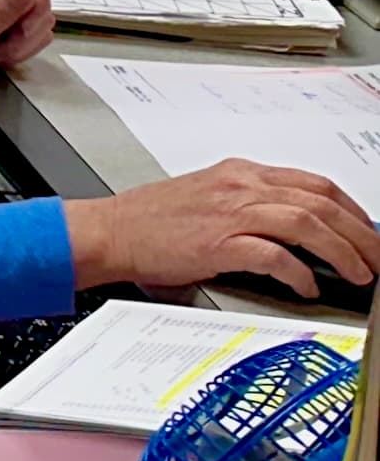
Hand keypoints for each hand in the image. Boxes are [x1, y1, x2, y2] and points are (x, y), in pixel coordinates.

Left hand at [0, 0, 54, 98]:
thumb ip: (0, 11)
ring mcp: (3, 19)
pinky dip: (20, 55)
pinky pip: (31, 42)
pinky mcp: (7, 38)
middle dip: (29, 30)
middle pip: (41, 3)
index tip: (22, 26)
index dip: (37, 1)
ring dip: (23, 46)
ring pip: (39, 25)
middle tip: (2, 44)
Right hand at [68, 160, 379, 298]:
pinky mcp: (217, 243)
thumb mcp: (208, 198)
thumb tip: (298, 233)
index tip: (369, 233)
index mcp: (239, 174)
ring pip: (307, 223)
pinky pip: (274, 255)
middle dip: (362, 233)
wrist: (108, 230)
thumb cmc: (151, 221)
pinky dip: (299, 272)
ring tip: (360, 275)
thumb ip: (249, 206)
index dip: (353, 210)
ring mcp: (229, 213)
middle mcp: (239, 187)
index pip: (315, 184)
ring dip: (343, 252)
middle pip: (321, 201)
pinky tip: (307, 286)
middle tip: (378, 260)